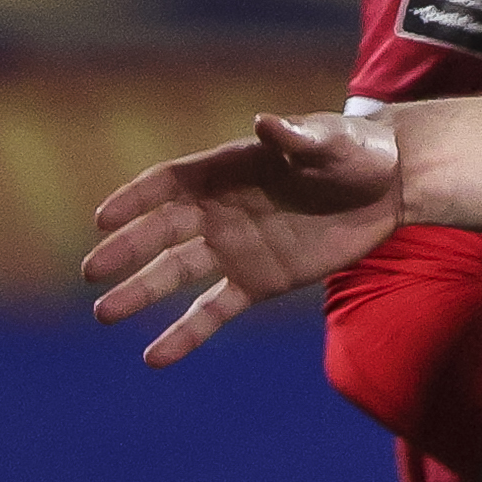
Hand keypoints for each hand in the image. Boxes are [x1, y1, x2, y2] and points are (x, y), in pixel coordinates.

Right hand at [85, 111, 402, 364]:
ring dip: (141, 293)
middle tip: (92, 273)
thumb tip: (264, 123)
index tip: (102, 221)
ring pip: (176, 274)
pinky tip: (155, 358)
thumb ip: (297, 137)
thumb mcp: (331, 141)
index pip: (168, 184)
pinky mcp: (258, 281)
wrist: (389, 187)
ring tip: (105, 315)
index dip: (135, 200)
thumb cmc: (356, 152)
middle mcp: (220, 209)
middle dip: (126, 251)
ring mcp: (236, 247)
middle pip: (161, 231)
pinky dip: (185, 333)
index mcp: (227, 169)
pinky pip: (213, 310)